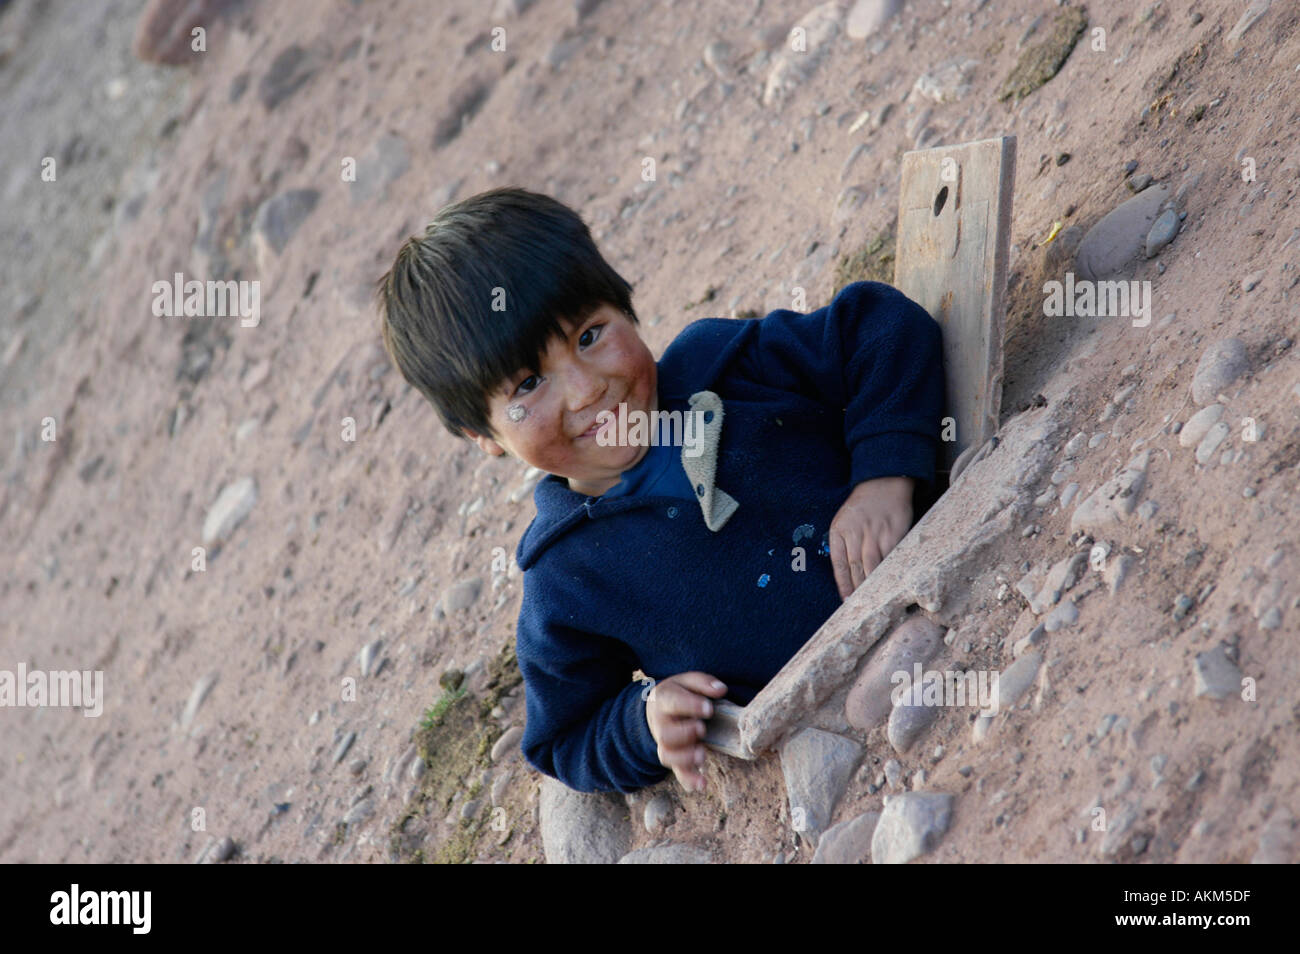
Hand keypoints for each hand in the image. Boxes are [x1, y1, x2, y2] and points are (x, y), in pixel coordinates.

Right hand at [644, 672, 727, 792]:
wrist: (658, 709)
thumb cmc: (679, 693)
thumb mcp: (687, 681)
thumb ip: (702, 682)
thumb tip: (720, 689)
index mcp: (664, 700)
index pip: (673, 702)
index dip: (690, 706)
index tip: (709, 708)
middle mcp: (661, 724)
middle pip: (666, 734)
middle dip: (685, 733)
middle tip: (701, 729)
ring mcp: (666, 744)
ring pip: (667, 756)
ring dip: (685, 757)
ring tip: (702, 755)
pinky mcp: (675, 759)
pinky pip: (678, 773)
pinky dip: (689, 781)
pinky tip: (702, 784)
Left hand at [828, 476, 913, 598]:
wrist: (883, 483)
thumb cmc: (862, 507)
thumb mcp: (844, 520)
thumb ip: (843, 544)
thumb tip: (847, 575)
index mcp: (839, 530)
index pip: (838, 563)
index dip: (843, 584)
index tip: (846, 600)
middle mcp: (856, 532)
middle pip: (855, 567)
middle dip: (858, 589)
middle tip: (860, 607)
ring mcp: (875, 533)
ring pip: (872, 565)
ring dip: (873, 584)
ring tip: (874, 600)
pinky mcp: (893, 533)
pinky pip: (890, 557)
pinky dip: (889, 572)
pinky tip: (890, 582)